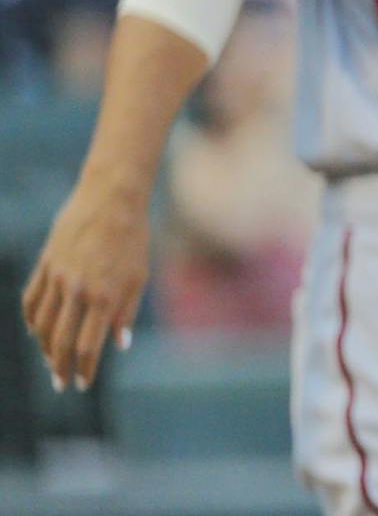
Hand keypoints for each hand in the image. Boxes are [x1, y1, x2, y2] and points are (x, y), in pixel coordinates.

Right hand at [20, 179, 150, 391]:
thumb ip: (127, 312)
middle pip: (60, 341)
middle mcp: (78, 290)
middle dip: (60, 367)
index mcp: (105, 296)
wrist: (111, 199)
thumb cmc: (133, 238)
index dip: (85, 369)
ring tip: (51, 360)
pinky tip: (37, 330)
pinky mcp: (45, 264)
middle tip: (61, 383)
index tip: (83, 384)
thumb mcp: (140, 276)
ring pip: (41, 324)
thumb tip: (119, 344)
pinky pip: (31, 300)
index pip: (89, 346)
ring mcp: (58, 277)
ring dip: (44, 347)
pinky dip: (32, 320)